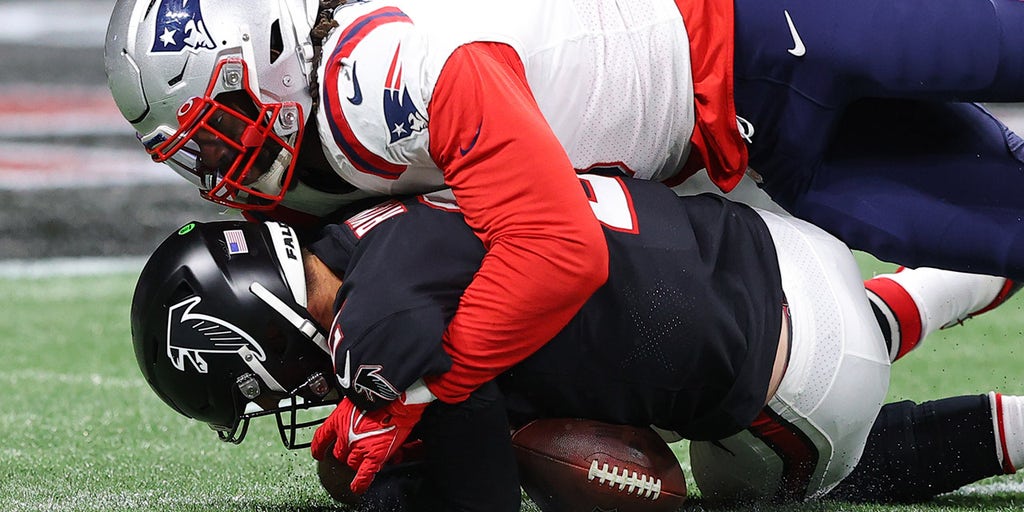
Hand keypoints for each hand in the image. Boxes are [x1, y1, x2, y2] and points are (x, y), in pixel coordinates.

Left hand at [312, 382, 433, 493]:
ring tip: (367, 455)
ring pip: (351, 463)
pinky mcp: (374, 456)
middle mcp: (345, 436)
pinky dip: (360, 483)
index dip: (318, 447)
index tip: (317, 453)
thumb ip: (351, 410)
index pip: (321, 437)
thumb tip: (353, 412)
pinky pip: (364, 475)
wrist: (397, 398)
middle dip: (346, 452)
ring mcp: (359, 448)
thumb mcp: (356, 398)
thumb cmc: (380, 394)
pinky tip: (357, 487)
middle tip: (355, 448)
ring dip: (357, 461)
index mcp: (338, 420)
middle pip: (339, 453)